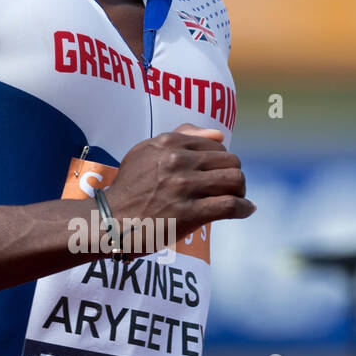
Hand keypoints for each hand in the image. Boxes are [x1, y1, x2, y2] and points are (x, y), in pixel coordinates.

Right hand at [104, 123, 253, 254]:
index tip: (217, 173)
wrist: (111, 220)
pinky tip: (244, 211)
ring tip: (235, 198)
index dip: (221, 160)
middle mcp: (176, 161)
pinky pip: (231, 205)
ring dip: (240, 191)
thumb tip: (219, 134)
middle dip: (234, 175)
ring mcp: (182, 187)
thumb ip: (182, 137)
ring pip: (235, 181)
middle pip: (231, 161)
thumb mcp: (146, 151)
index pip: (216, 145)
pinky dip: (244, 208)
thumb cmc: (131, 187)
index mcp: (167, 143)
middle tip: (229, 188)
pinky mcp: (189, 213)